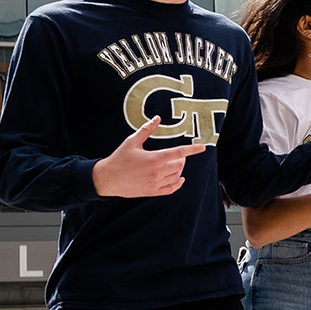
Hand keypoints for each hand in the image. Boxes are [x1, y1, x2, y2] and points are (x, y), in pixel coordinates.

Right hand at [91, 116, 207, 197]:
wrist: (107, 179)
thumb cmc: (119, 158)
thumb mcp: (132, 141)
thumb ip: (146, 129)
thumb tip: (157, 118)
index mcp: (154, 158)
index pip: (178, 152)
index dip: (192, 149)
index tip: (202, 147)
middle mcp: (157, 172)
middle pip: (180, 165)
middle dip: (181, 158)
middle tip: (177, 155)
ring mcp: (156, 183)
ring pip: (177, 176)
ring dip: (179, 169)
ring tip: (173, 164)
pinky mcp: (153, 191)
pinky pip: (171, 189)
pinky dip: (178, 183)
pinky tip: (180, 178)